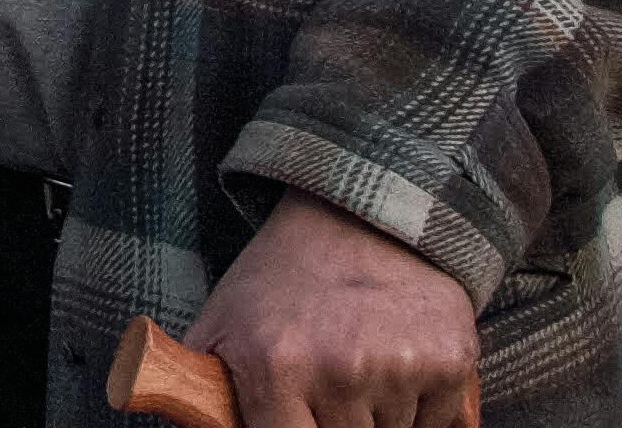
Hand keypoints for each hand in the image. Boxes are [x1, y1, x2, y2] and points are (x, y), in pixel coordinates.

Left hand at [186, 188, 481, 427]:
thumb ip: (198, 393)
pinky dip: (423, 412)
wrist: (357, 216)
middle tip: (327, 386)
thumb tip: (169, 417)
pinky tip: (399, 366)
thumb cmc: (280, 283)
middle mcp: (341, 367)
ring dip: (381, 420)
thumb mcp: (221, 327)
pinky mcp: (452, 363)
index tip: (296, 418)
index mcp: (275, 365)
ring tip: (360, 366)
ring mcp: (400, 366)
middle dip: (334, 425)